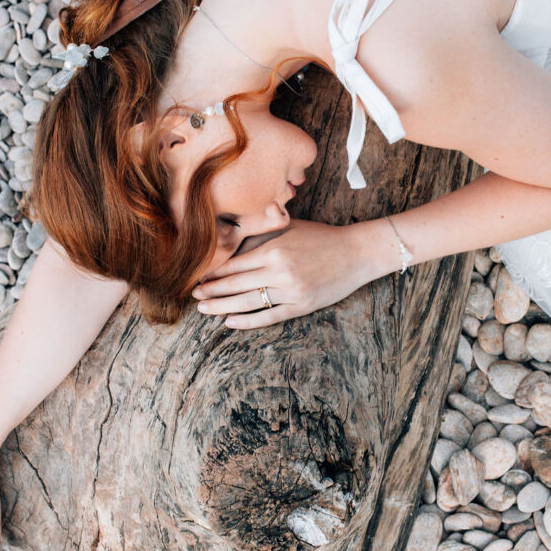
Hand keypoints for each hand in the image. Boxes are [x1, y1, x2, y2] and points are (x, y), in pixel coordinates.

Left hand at [192, 219, 379, 328]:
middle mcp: (280, 271)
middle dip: (212, 291)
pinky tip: (231, 322)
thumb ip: (262, 232)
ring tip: (205, 310)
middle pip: (236, 285)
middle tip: (193, 297)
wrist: (356, 253)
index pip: (234, 265)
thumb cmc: (321, 237)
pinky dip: (248, 321)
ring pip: (249, 302)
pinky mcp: (302, 306)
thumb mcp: (290, 227)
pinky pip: (270, 316)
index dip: (213, 274)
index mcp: (274, 249)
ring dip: (223, 307)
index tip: (197, 279)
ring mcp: (291, 290)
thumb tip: (232, 239)